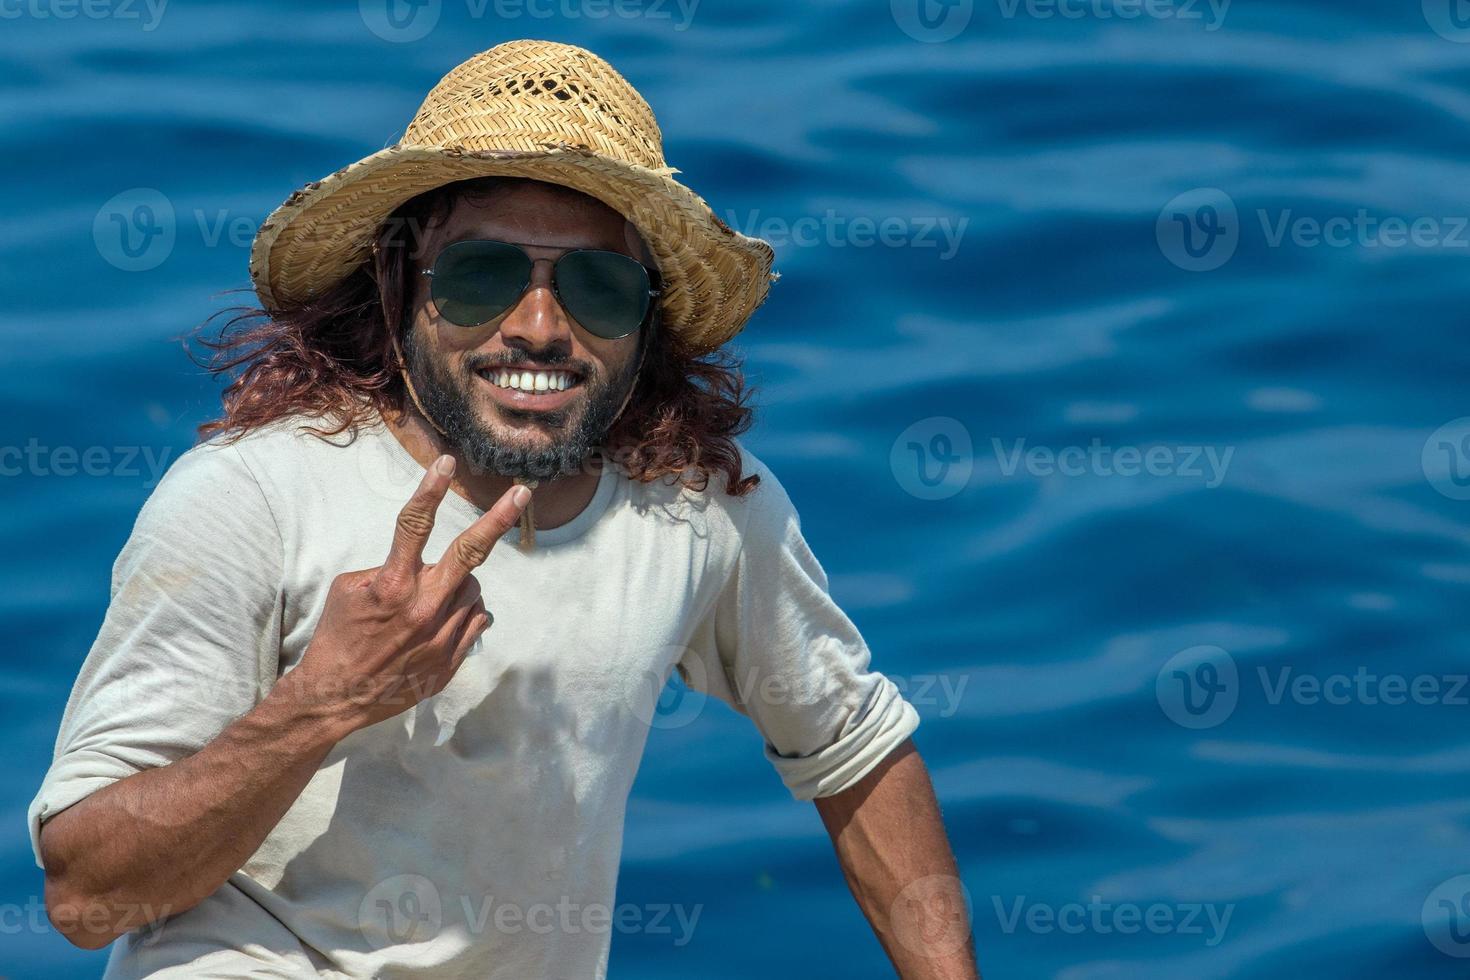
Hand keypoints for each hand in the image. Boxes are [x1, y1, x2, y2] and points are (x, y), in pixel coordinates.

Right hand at [285, 455, 529, 733]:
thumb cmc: (339, 635)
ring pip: (472, 589)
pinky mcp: (451, 659)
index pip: (414, 526)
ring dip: (457, 585)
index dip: (430, 490)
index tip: (446, 461)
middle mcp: (422, 608)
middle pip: (471, 553)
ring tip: (427, 602)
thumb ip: (390, 568)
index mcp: (392, 584)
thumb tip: (426, 563)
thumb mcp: (348, 589)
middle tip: (522, 492)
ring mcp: (441, 636)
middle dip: (497, 518)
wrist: (337, 696)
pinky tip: (438, 622)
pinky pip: (476, 620)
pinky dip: (464, 613)